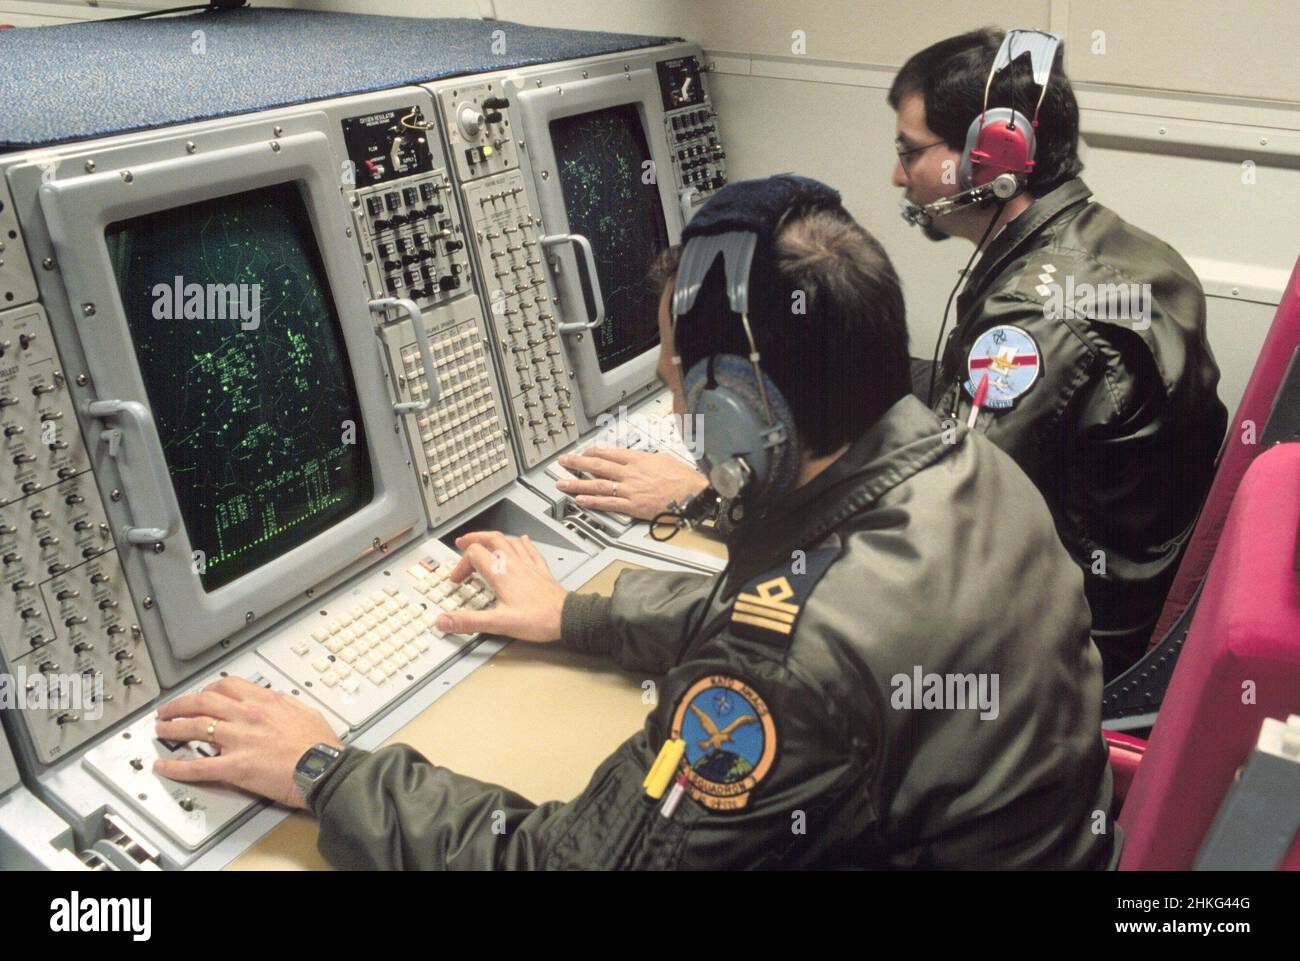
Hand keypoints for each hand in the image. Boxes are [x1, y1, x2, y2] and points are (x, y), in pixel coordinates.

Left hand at [153, 677, 341, 809]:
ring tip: (162, 730)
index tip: (200, 695)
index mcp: (265, 701)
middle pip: (203, 702)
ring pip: (195, 727)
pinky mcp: (234, 767)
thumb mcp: (305, 711)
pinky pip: (198, 766)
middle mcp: (247, 716)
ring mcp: (239, 740)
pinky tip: (164, 766)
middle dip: (180, 704)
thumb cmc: (320, 745)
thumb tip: (275, 700)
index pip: (226, 687)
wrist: (324, 768)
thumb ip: (285, 703)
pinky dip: (177, 766)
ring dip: (173, 727)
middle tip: (169, 710)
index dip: (207, 690)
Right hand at [435, 531, 567, 641]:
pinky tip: (522, 541)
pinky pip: (530, 550)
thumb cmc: (538, 619)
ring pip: (510, 541)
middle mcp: (515, 564)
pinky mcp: (541, 570)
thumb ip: (469, 621)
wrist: (566, 618)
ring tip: (486, 540)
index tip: (458, 579)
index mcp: (502, 573)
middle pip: (492, 539)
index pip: (474, 555)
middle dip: (475, 538)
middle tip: (463, 541)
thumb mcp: (498, 623)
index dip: (461, 564)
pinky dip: (522, 543)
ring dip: (494, 538)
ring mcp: (529, 565)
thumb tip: (444, 621)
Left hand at [555, 447, 707, 520]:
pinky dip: (592, 501)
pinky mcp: (632, 505)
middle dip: (578, 462)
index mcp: (639, 459)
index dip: (594, 452)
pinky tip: (580, 499)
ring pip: (598, 484)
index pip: (611, 453)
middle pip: (598, 465)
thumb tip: (641, 458)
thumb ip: (648, 459)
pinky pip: (607, 503)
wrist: (693, 494)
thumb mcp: (665, 459)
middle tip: (564, 461)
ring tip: (563, 482)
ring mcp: (629, 489)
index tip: (585, 451)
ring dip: (578, 482)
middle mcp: (631, 472)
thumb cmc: (684, 479)